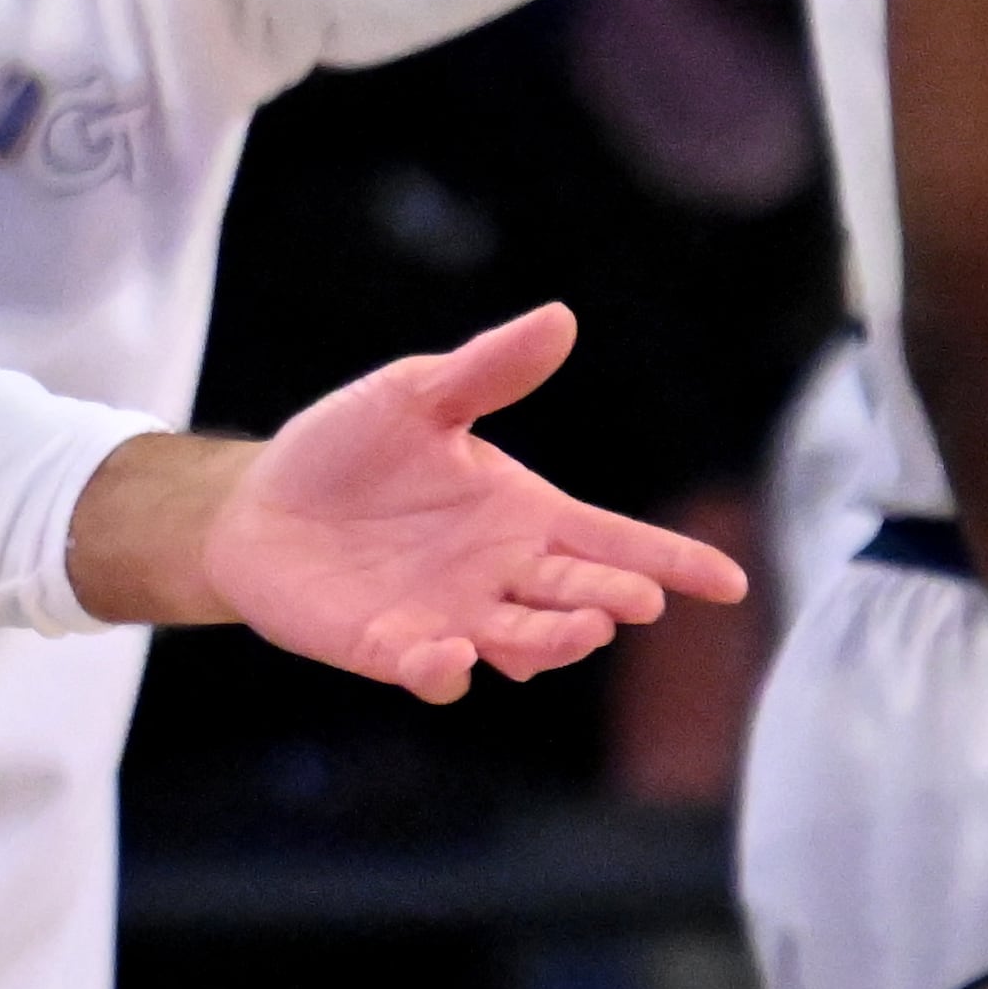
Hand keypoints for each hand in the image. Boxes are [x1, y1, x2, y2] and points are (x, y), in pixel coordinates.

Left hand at [203, 306, 747, 701]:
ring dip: (550, 644)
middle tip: (632, 599)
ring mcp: (452, 617)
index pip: (615, 540)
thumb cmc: (348, 449)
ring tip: (576, 631)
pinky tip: (447, 655)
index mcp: (523, 516)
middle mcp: (502, 576)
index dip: (673, 562)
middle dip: (610, 599)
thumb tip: (558, 316)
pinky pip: (432, 671)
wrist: (259, 501)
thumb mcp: (415, 396)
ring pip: (523, 644)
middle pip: (579, 596)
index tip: (728, 582)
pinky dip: (444, 670)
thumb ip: (487, 371)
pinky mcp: (391, 648)